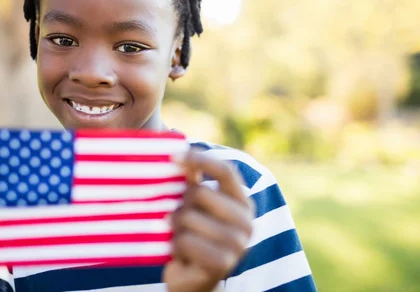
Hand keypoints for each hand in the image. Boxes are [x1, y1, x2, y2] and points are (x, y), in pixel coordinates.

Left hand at [164, 150, 253, 291]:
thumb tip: (177, 142)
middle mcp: (247, 222)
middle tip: (177, 218)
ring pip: (188, 217)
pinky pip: (185, 241)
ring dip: (175, 227)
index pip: (226, 170)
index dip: (200, 159)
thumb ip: (191, 178)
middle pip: (200, 192)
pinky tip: (181, 253)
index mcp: (243, 202)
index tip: (172, 155)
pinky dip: (175, 246)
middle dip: (180, 204)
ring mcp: (237, 245)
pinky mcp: (222, 264)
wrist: (195, 282)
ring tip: (179, 237)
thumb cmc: (193, 236)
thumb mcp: (194, 205)